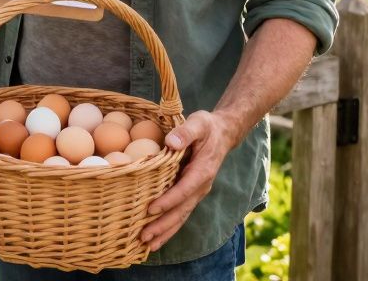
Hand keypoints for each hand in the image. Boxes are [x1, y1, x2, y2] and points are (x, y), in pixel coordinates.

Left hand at [141, 111, 239, 251]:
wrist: (222, 133)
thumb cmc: (207, 126)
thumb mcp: (198, 123)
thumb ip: (186, 132)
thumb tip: (171, 142)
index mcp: (203, 170)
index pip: (184, 189)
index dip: (169, 200)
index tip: (152, 209)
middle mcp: (201, 186)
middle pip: (182, 210)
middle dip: (164, 225)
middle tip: (144, 237)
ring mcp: (197, 192)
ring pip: (181, 216)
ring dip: (165, 231)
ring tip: (147, 245)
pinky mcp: (191, 194)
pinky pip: (180, 213)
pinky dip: (169, 227)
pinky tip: (156, 238)